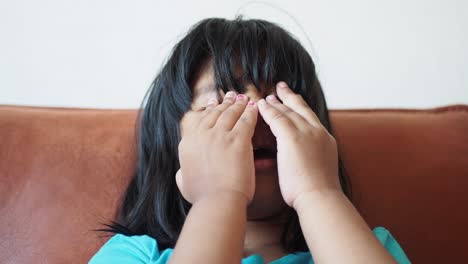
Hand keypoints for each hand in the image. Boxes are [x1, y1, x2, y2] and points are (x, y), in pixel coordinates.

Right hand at [177, 91, 257, 203]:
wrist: (217, 201)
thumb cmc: (202, 196)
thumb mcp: (183, 182)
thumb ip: (182, 171)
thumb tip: (181, 170)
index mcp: (188, 143)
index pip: (199, 119)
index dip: (208, 109)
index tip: (213, 103)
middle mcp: (202, 135)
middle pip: (215, 112)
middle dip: (225, 102)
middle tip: (232, 95)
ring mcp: (220, 136)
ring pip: (230, 113)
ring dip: (238, 104)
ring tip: (244, 98)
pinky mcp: (238, 140)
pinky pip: (246, 121)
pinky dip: (251, 112)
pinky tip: (255, 108)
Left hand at [257, 82, 340, 207]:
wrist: (320, 197)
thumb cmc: (317, 192)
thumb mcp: (319, 169)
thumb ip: (311, 159)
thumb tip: (304, 162)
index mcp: (325, 139)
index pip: (310, 118)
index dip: (300, 106)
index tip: (292, 99)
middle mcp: (318, 132)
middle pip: (301, 108)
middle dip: (289, 97)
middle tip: (280, 87)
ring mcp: (307, 133)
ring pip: (288, 111)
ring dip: (276, 103)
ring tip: (267, 97)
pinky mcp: (293, 137)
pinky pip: (277, 118)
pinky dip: (268, 110)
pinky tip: (261, 105)